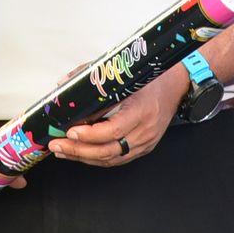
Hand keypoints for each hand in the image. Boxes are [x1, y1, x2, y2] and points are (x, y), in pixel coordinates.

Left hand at [50, 65, 186, 167]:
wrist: (176, 87)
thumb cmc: (149, 78)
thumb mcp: (122, 73)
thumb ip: (91, 77)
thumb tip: (65, 84)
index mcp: (141, 111)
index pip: (113, 130)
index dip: (89, 134)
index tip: (70, 131)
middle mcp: (145, 131)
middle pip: (109, 150)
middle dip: (79, 150)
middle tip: (57, 145)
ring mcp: (145, 142)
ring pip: (112, 158)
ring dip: (84, 157)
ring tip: (63, 151)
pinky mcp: (144, 148)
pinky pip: (118, 159)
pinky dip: (98, 159)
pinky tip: (82, 155)